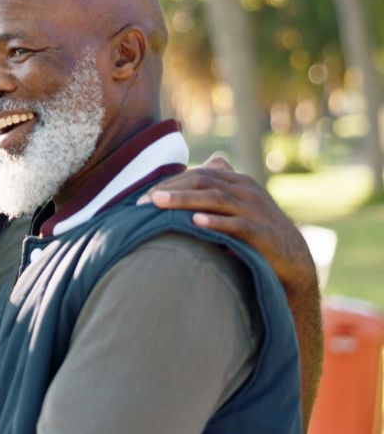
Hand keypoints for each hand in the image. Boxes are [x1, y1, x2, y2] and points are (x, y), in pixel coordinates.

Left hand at [142, 153, 323, 432]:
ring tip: (159, 204)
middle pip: (203, 182)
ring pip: (216, 198)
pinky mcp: (262, 231)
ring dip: (185, 200)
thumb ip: (208, 195)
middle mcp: (246, 190)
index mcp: (236, 181)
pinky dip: (216, 221)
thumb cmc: (252, 234)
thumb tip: (170, 191)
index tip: (142, 197)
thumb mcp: (231, 210)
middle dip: (171, 190)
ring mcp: (255, 209)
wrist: (290, 258)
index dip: (169, 182)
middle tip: (143, 202)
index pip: (197, 175)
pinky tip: (196, 222)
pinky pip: (236, 224)